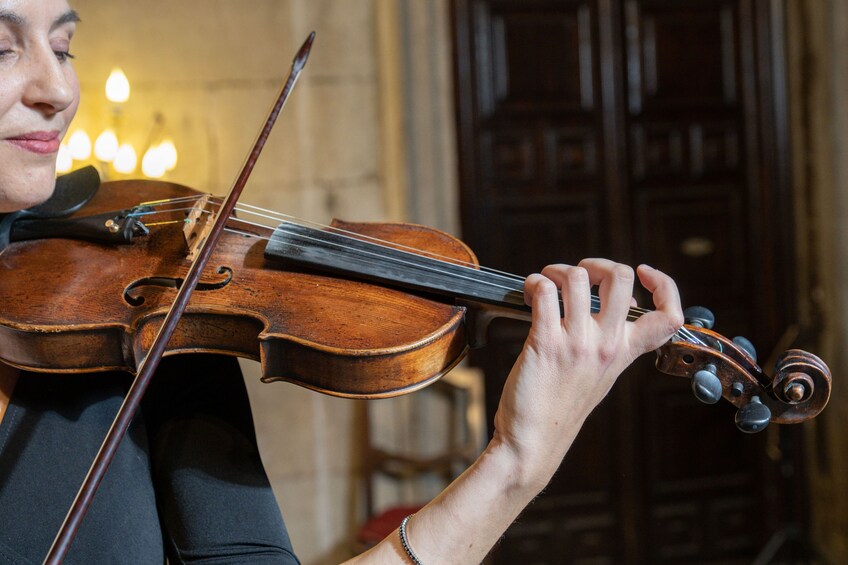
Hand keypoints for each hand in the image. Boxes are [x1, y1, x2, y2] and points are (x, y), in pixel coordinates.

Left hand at [490, 260, 683, 487]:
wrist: (532, 443)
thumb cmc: (559, 408)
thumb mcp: (599, 375)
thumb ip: (607, 342)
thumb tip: (598, 303)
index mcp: (624, 352)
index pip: (670, 315)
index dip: (665, 284)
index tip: (643, 273)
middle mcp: (606, 345)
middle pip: (621, 278)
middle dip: (597, 264)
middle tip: (580, 274)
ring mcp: (577, 343)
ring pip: (576, 277)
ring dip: (556, 271)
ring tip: (545, 283)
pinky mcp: (545, 343)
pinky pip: (544, 293)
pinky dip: (534, 283)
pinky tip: (529, 293)